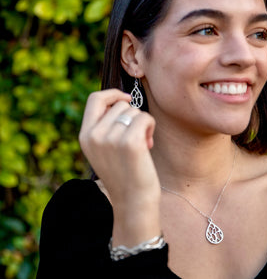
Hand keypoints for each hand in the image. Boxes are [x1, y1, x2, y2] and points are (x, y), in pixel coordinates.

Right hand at [79, 89, 160, 245]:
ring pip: (134, 110)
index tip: (126, 98)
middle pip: (120, 105)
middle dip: (132, 117)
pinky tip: (148, 145)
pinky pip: (145, 118)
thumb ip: (105, 126)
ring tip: (141, 145)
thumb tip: (122, 100)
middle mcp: (94, 135)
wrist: (132, 202)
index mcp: (85, 136)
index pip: (94, 99)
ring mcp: (111, 138)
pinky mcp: (130, 142)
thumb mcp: (103, 150)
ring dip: (142, 124)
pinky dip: (150, 127)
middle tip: (135, 138)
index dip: (112, 94)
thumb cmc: (123, 174)